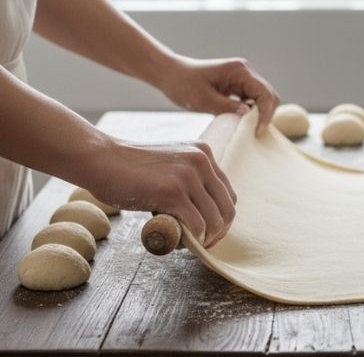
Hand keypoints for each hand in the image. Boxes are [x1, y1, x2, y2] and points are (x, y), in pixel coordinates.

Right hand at [86, 137, 236, 247]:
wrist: (102, 159)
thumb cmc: (131, 167)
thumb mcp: (172, 163)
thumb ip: (190, 178)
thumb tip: (203, 210)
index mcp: (204, 153)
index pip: (228, 193)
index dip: (222, 218)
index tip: (210, 232)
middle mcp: (202, 161)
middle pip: (227, 208)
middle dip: (219, 232)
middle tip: (203, 245)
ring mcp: (188, 176)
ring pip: (214, 219)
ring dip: (205, 238)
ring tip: (189, 244)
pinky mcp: (173, 192)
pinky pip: (196, 225)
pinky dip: (193, 239)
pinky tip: (182, 243)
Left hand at [159, 56, 280, 135]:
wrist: (170, 74)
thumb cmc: (183, 84)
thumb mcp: (203, 100)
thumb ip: (226, 107)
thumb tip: (248, 116)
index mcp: (239, 71)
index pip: (264, 93)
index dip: (265, 113)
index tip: (256, 131)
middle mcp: (245, 71)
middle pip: (269, 95)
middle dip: (265, 114)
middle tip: (254, 133)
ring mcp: (243, 77)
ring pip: (263, 98)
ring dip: (259, 113)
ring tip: (249, 129)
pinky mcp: (238, 84)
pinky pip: (253, 99)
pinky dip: (252, 111)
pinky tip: (242, 121)